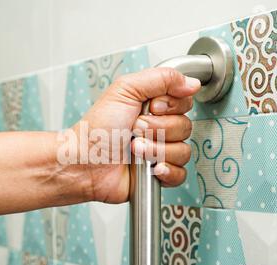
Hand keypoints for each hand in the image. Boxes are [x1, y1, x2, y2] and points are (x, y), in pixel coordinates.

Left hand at [73, 67, 200, 202]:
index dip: (169, 106)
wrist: (84, 162)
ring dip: (156, 150)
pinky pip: (180, 174)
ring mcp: (159, 152)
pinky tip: (150, 167)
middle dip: (157, 129)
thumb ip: (161, 78)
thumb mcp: (125, 90)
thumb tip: (191, 82)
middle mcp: (159, 128)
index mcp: (153, 106)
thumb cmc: (96, 129)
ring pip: (183, 151)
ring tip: (134, 149)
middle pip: (185, 127)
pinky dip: (166, 171)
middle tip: (135, 130)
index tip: (151, 108)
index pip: (184, 102)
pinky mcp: (159, 174)